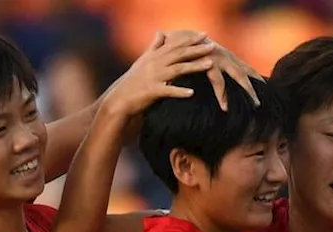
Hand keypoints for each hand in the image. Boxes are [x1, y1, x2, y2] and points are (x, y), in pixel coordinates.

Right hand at [102, 32, 216, 117]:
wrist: (120, 99)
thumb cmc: (133, 81)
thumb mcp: (143, 61)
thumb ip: (154, 47)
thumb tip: (161, 32)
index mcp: (154, 56)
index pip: (175, 45)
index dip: (191, 39)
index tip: (205, 35)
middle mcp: (155, 64)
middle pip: (179, 54)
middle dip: (197, 49)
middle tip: (213, 46)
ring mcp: (154, 77)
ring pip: (178, 70)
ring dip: (194, 67)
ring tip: (210, 65)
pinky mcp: (152, 91)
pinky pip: (168, 91)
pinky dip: (180, 92)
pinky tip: (192, 93)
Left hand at [159, 30, 263, 110]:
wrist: (183, 36)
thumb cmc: (177, 54)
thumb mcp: (176, 64)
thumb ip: (173, 76)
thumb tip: (167, 86)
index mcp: (208, 61)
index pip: (218, 81)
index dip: (222, 95)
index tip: (225, 109)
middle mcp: (221, 58)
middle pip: (238, 75)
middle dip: (248, 90)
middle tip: (256, 104)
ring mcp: (228, 56)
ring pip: (245, 70)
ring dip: (255, 83)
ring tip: (262, 98)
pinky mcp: (230, 57)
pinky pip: (245, 67)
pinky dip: (254, 75)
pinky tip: (263, 85)